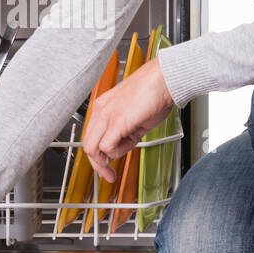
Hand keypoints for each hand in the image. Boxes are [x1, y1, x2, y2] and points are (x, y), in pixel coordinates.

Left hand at [83, 57, 175, 183]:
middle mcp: (101, 110)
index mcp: (103, 107)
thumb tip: (122, 146)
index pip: (91, 136)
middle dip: (98, 164)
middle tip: (108, 174)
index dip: (97, 155)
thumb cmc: (155, 92)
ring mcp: (107, 115)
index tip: (105, 166)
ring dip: (107, 160)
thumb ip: (125, 132)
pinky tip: (130, 145)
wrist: (165, 78)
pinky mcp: (117, 121)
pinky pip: (107, 146)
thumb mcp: (134, 115)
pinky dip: (117, 152)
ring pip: (93, 148)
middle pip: (88, 145)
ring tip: (125, 153)